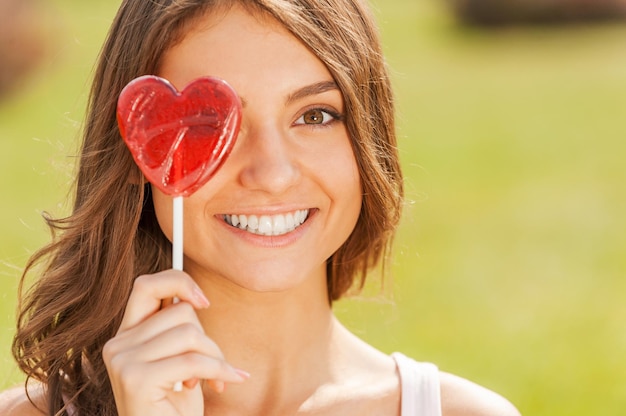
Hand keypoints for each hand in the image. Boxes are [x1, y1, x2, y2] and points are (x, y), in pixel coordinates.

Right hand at [103, 270, 247, 415]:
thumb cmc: (176, 406)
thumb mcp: (179, 359)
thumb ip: (178, 328)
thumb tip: (195, 296)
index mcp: (126, 335)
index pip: (146, 285)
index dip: (179, 282)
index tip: (205, 302)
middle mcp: (117, 344)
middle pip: (180, 311)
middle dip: (208, 338)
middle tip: (215, 365)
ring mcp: (122, 361)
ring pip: (190, 334)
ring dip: (215, 357)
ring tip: (215, 378)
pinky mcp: (136, 379)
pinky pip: (193, 361)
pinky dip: (218, 371)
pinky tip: (224, 384)